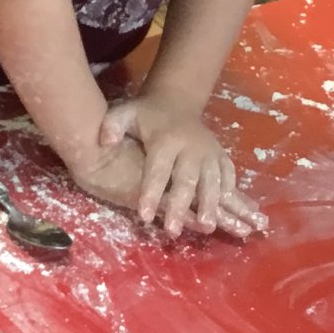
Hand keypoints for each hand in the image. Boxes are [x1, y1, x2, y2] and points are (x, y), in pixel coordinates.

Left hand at [93, 95, 259, 237]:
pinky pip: (228, 175)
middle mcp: (191, 147)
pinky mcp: (221, 155)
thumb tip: (105, 141)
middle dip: (180, 206)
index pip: (157, 170)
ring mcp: (209, 152)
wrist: (177, 102)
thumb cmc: (146, 115)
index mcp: (166, 140)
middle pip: (186, 180)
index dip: (150, 193)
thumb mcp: (125, 113)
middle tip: (173, 230)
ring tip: (207, 228)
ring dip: (210, 205)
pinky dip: (228, 193)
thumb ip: (112, 125)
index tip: (143, 215)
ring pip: (212, 181)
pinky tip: (226, 212)